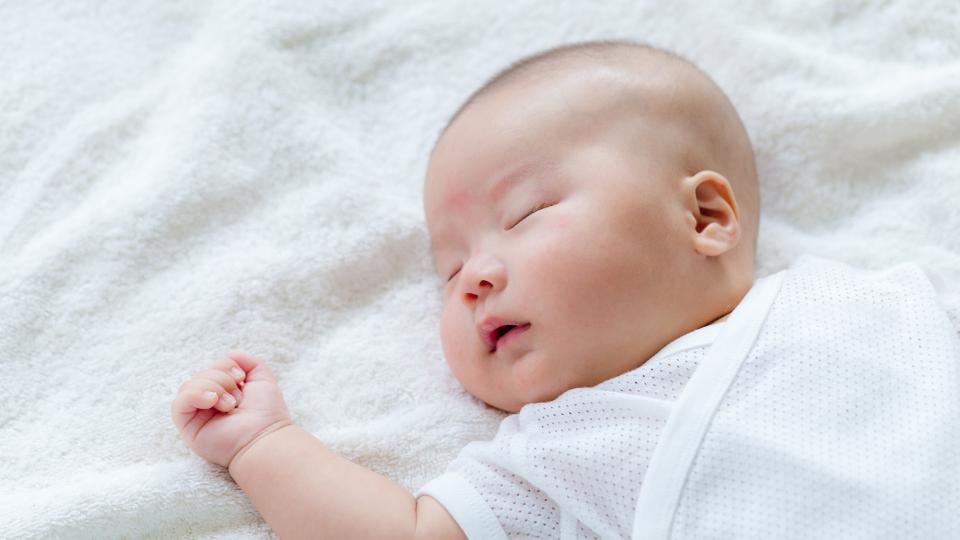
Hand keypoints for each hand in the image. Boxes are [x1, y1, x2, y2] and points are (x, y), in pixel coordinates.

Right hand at [171, 351, 292, 467]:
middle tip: (237, 398)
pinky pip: (179, 403)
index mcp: (223, 391)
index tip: (242, 378)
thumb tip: (231, 354)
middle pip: (200, 374)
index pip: (212, 367)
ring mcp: (197, 414)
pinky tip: (211, 400)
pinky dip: (194, 395)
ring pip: (189, 385)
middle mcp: (208, 402)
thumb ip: (249, 362)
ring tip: (230, 404)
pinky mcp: (188, 427)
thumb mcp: (262, 379)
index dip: (225, 365)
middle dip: (221, 378)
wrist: (264, 438)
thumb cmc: (267, 413)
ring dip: (213, 387)